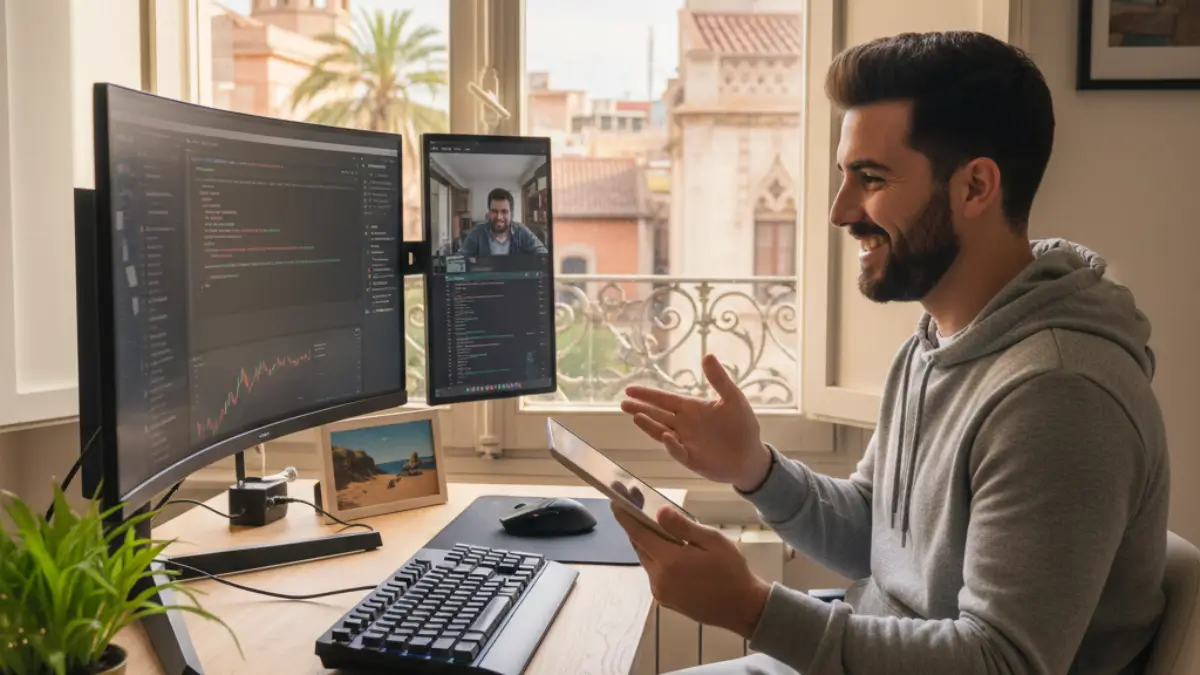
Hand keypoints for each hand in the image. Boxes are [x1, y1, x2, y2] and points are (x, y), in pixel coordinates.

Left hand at [612, 504, 770, 638]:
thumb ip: (683, 526)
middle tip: (637, 501)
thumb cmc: (731, 570)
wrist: (741, 608)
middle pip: (640, 545)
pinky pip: (654, 572)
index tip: (614, 498)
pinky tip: (668, 547)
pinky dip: (656, 556)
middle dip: (636, 523)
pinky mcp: (664, 599)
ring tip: (656, 523)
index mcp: (669, 561)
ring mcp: (660, 591)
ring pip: (646, 558)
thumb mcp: (712, 541)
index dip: (624, 514)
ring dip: (647, 540)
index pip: (638, 533)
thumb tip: (659, 512)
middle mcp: (658, 578)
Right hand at [621, 354, 770, 491]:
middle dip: (640, 408)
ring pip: (661, 432)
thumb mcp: (733, 398)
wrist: (751, 456)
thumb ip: (719, 379)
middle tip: (623, 403)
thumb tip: (707, 355)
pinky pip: (678, 451)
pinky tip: (667, 435)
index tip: (630, 389)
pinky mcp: (691, 459)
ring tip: (635, 417)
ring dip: (649, 425)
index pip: (665, 400)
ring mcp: (685, 442)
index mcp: (691, 409)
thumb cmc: (742, 425)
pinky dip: (672, 444)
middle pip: (657, 415)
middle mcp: (684, 424)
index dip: (648, 394)